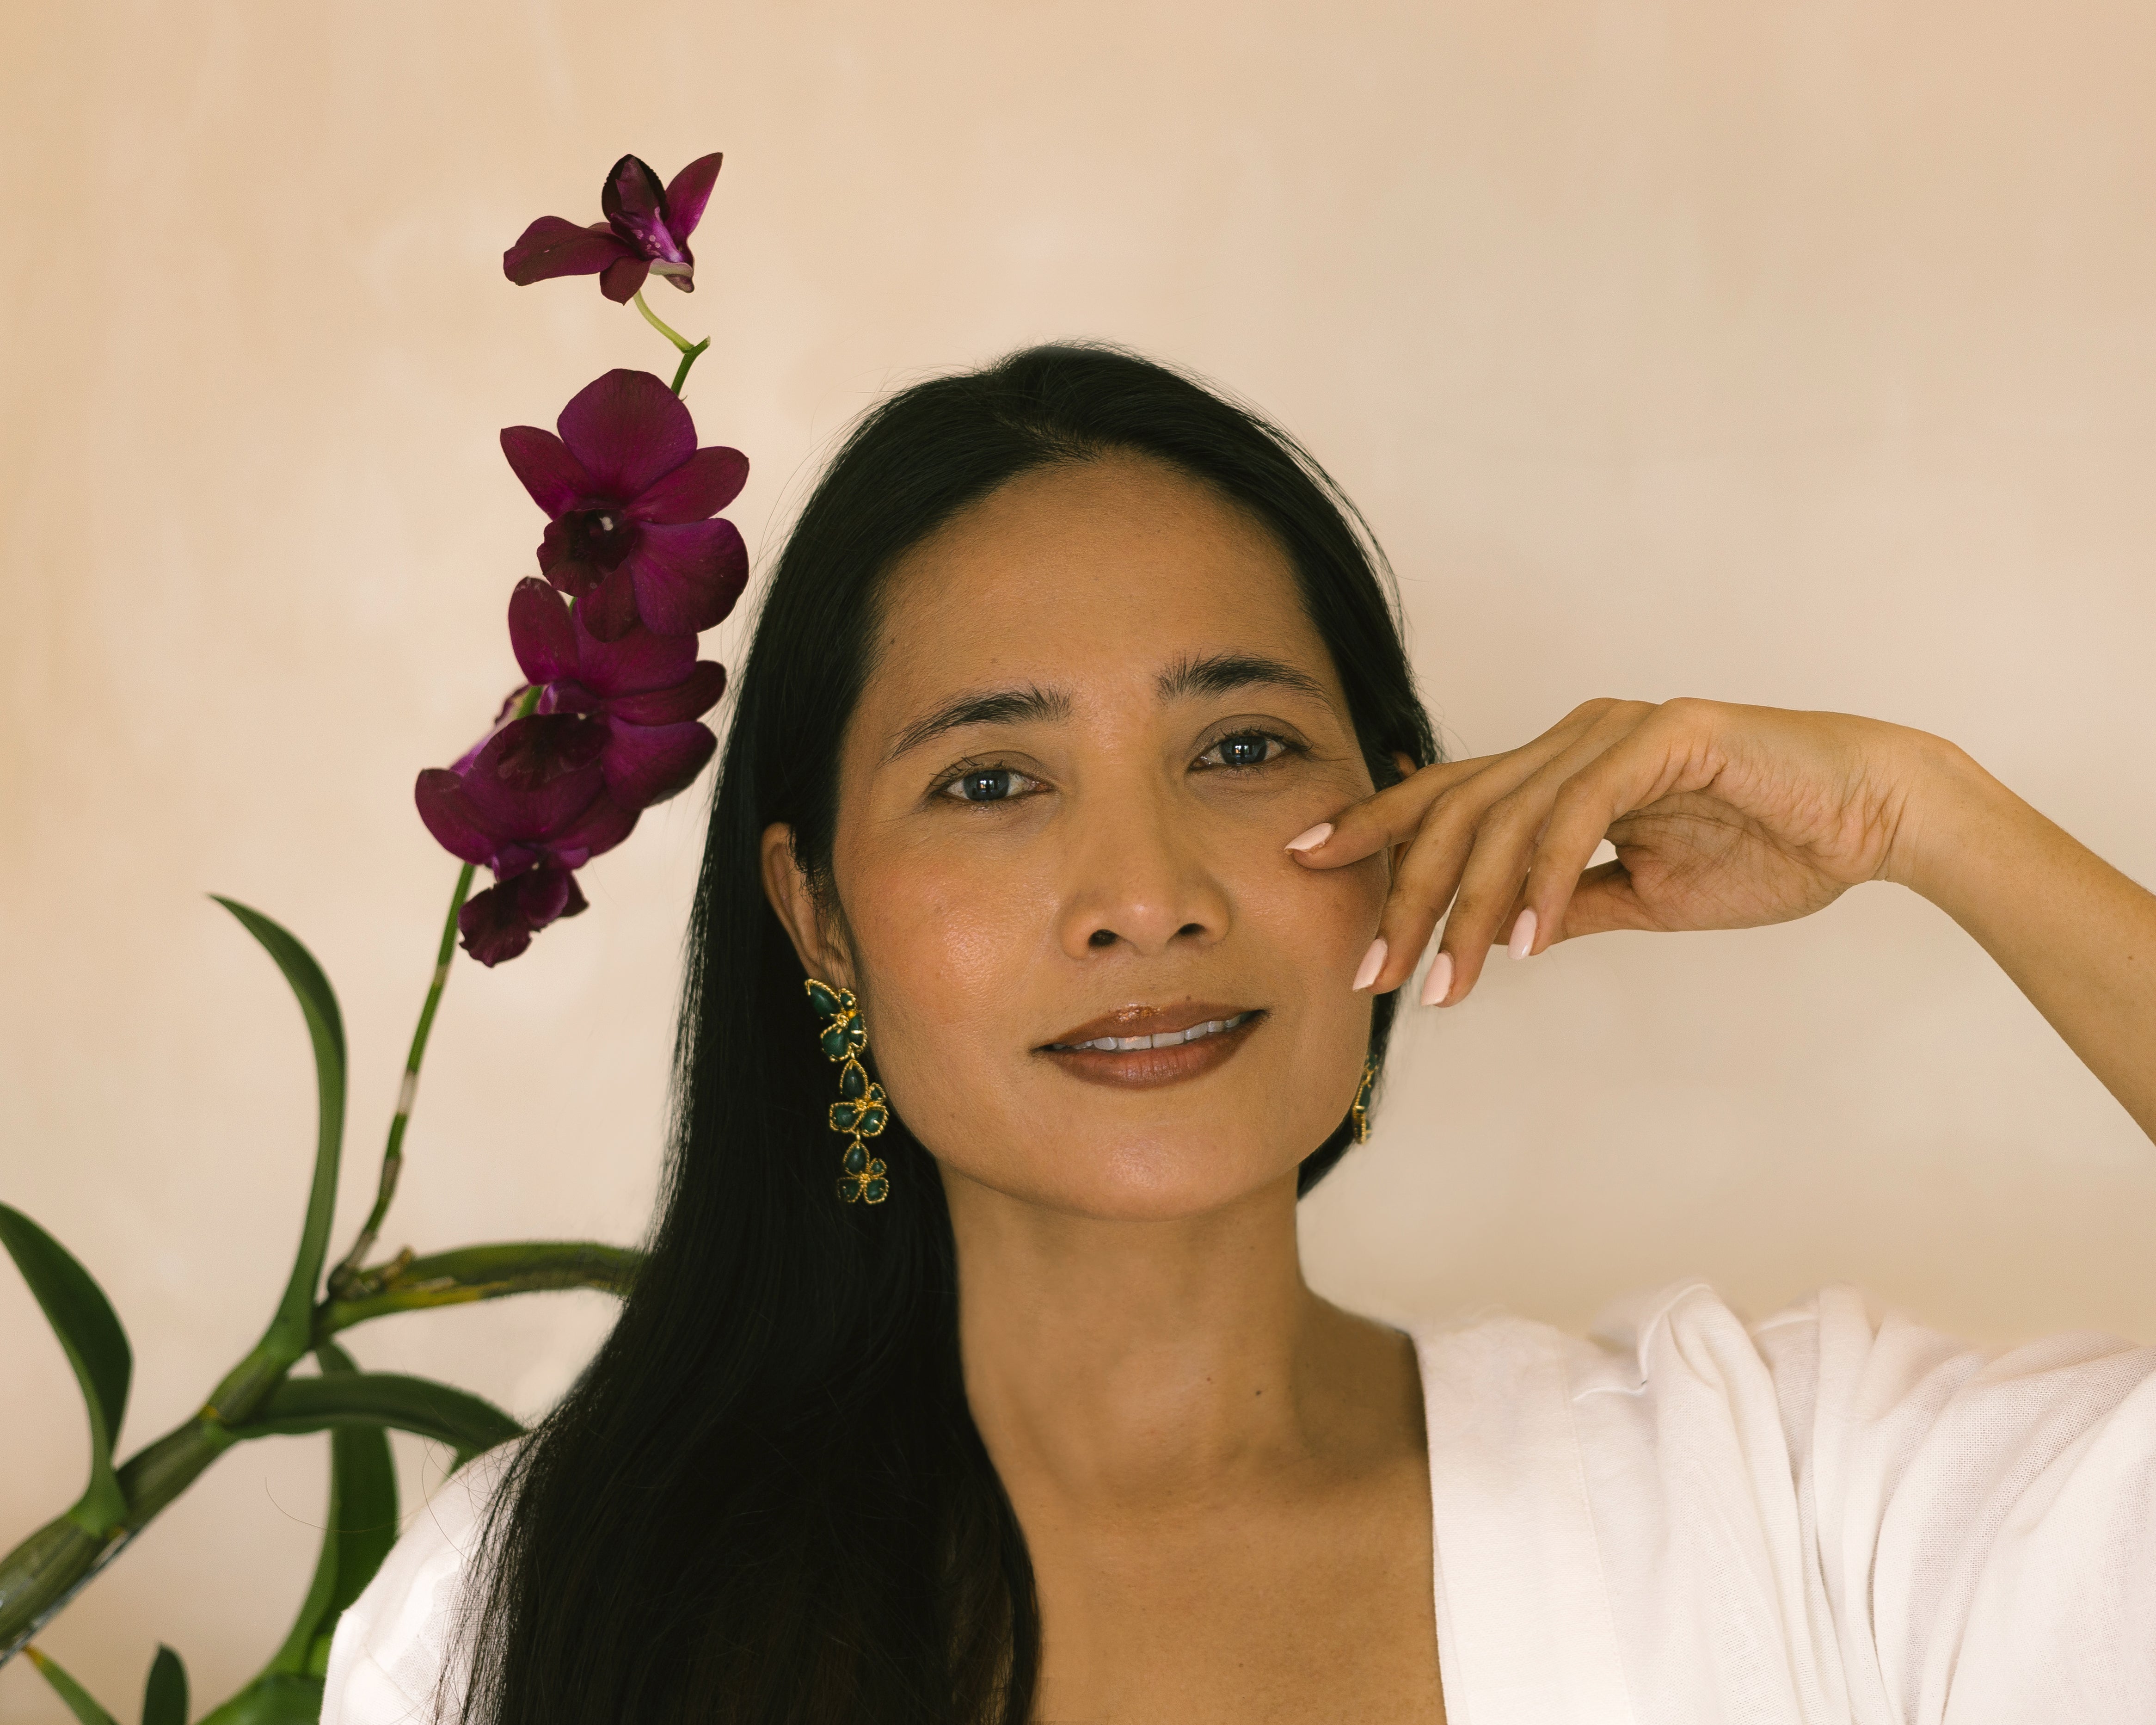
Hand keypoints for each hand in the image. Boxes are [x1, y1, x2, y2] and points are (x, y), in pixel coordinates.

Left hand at [1294, 698, 1935, 1004]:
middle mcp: (1575, 737)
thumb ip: (1570, 904)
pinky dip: (1542, 876)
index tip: (1307, 871)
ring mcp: (1617, 729)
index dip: (1371, 831)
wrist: (1873, 816)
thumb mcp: (1643, 894)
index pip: (1445, 798)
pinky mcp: (1669, 736)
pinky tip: (1519, 939)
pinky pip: (1579, 811)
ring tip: (1442, 982)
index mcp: (1561, 767)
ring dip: (1466, 908)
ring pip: (1506, 817)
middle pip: (1455, 812)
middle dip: (1401, 895)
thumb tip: (1501, 936)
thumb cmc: (1768, 845)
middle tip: (1371, 973)